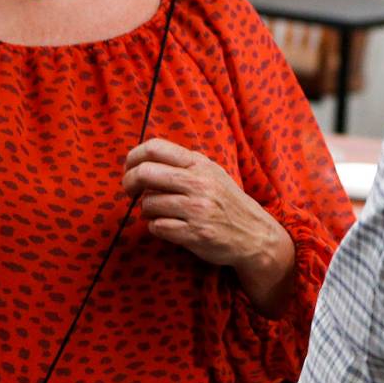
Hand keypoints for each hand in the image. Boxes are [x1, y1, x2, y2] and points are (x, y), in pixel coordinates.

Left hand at [122, 137, 294, 315]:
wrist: (254, 234)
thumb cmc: (225, 201)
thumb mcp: (210, 172)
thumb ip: (182, 163)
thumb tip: (143, 159)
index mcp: (199, 163)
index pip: (154, 148)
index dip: (132, 157)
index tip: (128, 169)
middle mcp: (198, 183)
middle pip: (145, 173)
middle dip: (129, 183)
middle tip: (130, 192)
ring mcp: (197, 209)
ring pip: (148, 203)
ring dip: (146, 209)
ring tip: (158, 212)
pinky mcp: (195, 234)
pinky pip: (157, 227)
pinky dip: (156, 227)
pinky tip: (168, 226)